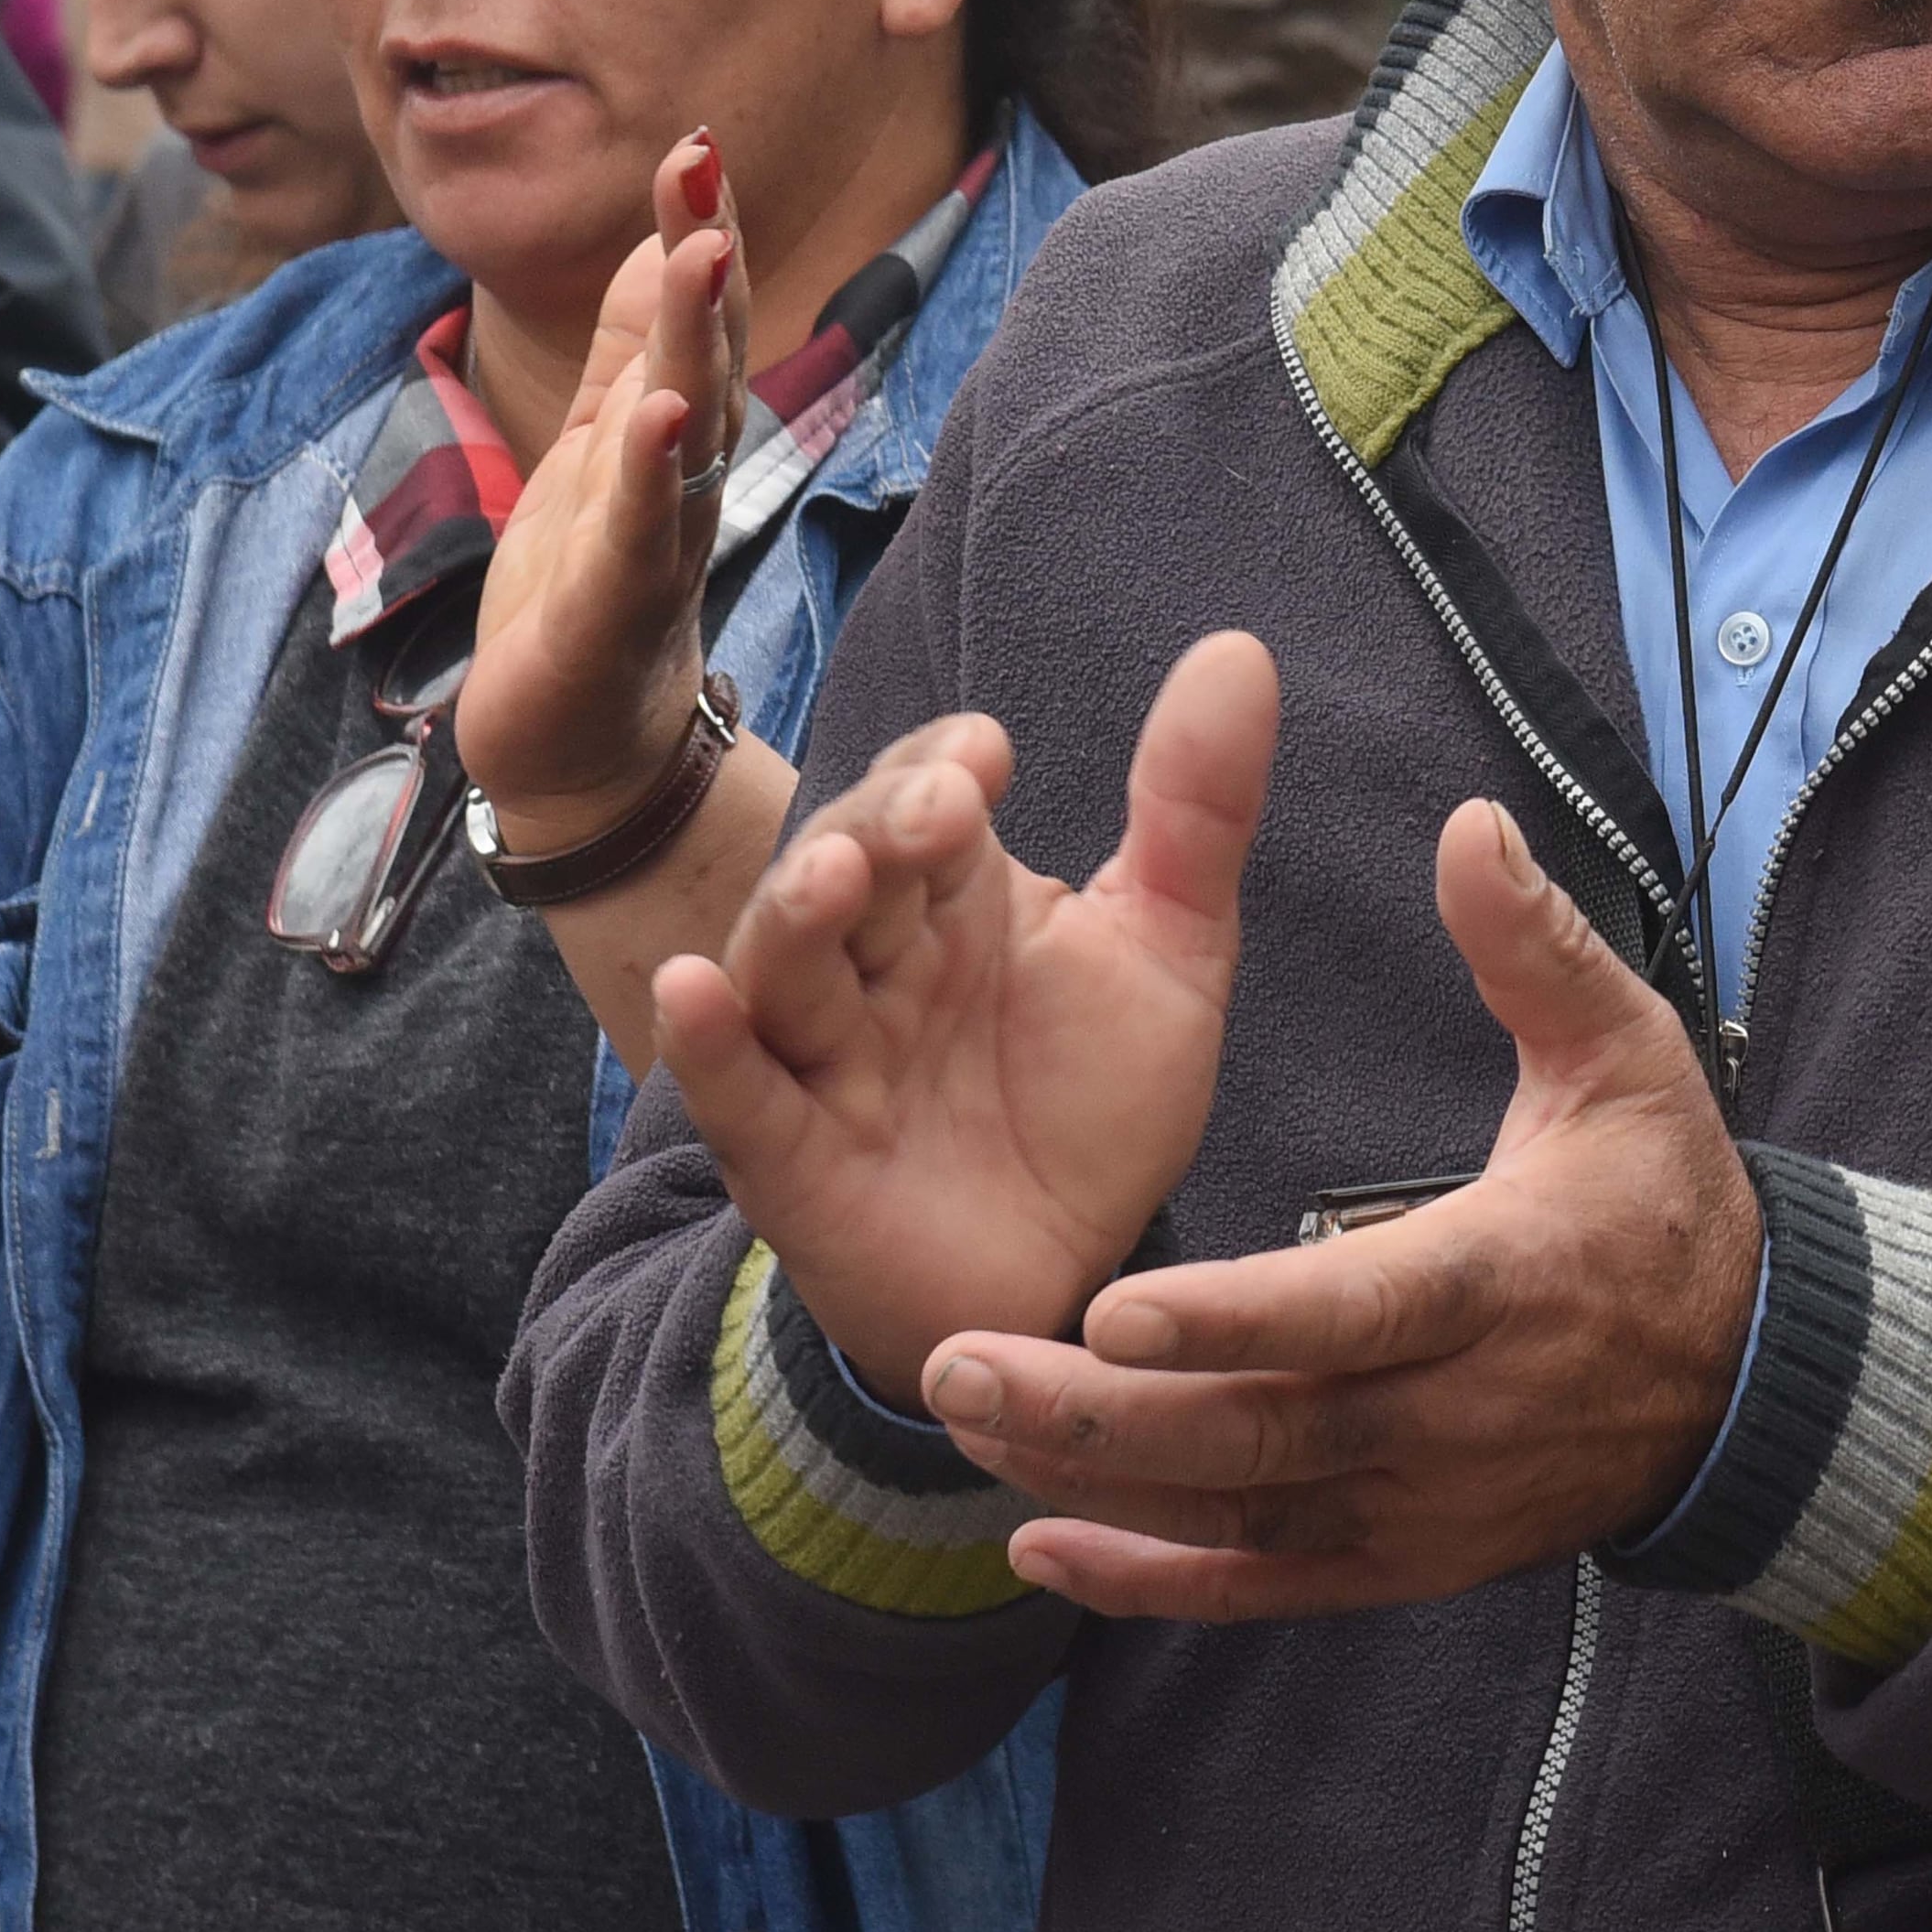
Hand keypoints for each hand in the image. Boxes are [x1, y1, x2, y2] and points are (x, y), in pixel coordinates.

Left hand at [459, 128, 748, 851]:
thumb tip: (665, 233)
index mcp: (673, 437)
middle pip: (709, 355)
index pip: (697, 321)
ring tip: (698, 249)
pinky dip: (653, 470)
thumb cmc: (588, 593)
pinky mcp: (615, 610)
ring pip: (690, 427)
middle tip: (702, 160)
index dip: (700, 231)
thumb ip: (632, 347)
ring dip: (698, 338)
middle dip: (709, 258)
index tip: (696, 143)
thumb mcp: (603, 447)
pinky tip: (658, 412)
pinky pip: (641, 530)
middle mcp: (685, 480)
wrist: (577, 751)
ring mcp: (659, 543)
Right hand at [651, 631, 1279, 1392]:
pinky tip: (692, 988)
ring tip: (833, 873)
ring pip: (788, 966)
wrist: (1070, 1282)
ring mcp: (828, 1057)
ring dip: (798, 913)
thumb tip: (1239, 649)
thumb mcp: (1169, 956)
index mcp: (958, 898)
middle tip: (943, 805)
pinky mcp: (793, 1158)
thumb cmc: (1093, 1109)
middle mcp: (878, 961)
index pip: (923, 794)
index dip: (942, 769)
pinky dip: (710, 1041)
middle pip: (852, 866)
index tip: (989, 753)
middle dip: (885, 828)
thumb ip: (1195, 815)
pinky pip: (738, 1093)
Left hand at [919, 799, 1757, 1623]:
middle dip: (1101, 1410)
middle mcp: (1454, 1414)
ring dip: (1097, 1480)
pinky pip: (1263, 1584)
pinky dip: (1151, 1579)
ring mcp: (1424, 1505)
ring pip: (1241, 1510)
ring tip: (965, 1422)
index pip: (1359, 1310)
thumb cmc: (1662, 1196)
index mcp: (1502, 1278)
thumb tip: (1470, 825)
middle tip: (957, 1362)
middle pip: (1262, 1430)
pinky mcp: (1403, 1561)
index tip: (1115, 1305)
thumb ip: (1535, 946)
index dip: (1238, 1317)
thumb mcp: (1627, 1054)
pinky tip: (1037, 1546)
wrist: (1741, 1382)